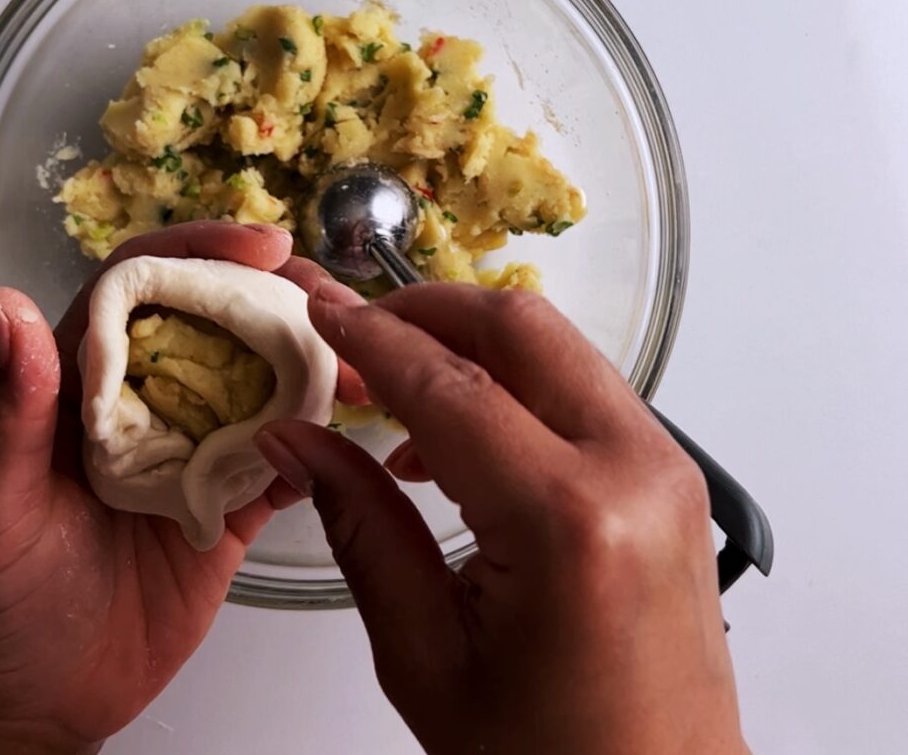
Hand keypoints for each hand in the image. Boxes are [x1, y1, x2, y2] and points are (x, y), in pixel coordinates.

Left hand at [0, 222, 361, 754]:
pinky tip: (353, 434)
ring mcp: (197, 452)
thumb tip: (7, 302)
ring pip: (266, 384)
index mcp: (86, 382)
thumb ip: (9, 411)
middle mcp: (148, 402)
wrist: (30, 706)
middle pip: (221, 322)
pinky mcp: (234, 507)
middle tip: (334, 300)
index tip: (262, 243)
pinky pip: (288, 463)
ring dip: (316, 365)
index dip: (201, 250)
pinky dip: (322, 446)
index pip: (145, 286)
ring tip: (364, 360)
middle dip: (279, 299)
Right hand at [256, 283, 749, 754]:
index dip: (376, 339)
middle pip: (523, 329)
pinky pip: (581, 392)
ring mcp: (666, 468)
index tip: (323, 311)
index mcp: (569, 521)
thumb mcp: (425, 655)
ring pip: (558, 348)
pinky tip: (452, 439)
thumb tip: (296, 440)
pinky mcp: (669, 477)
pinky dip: (512, 386)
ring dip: (471, 346)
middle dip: (432, 310)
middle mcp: (635, 471)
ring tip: (394, 390)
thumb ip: (358, 526)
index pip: (452, 388)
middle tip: (361, 332)